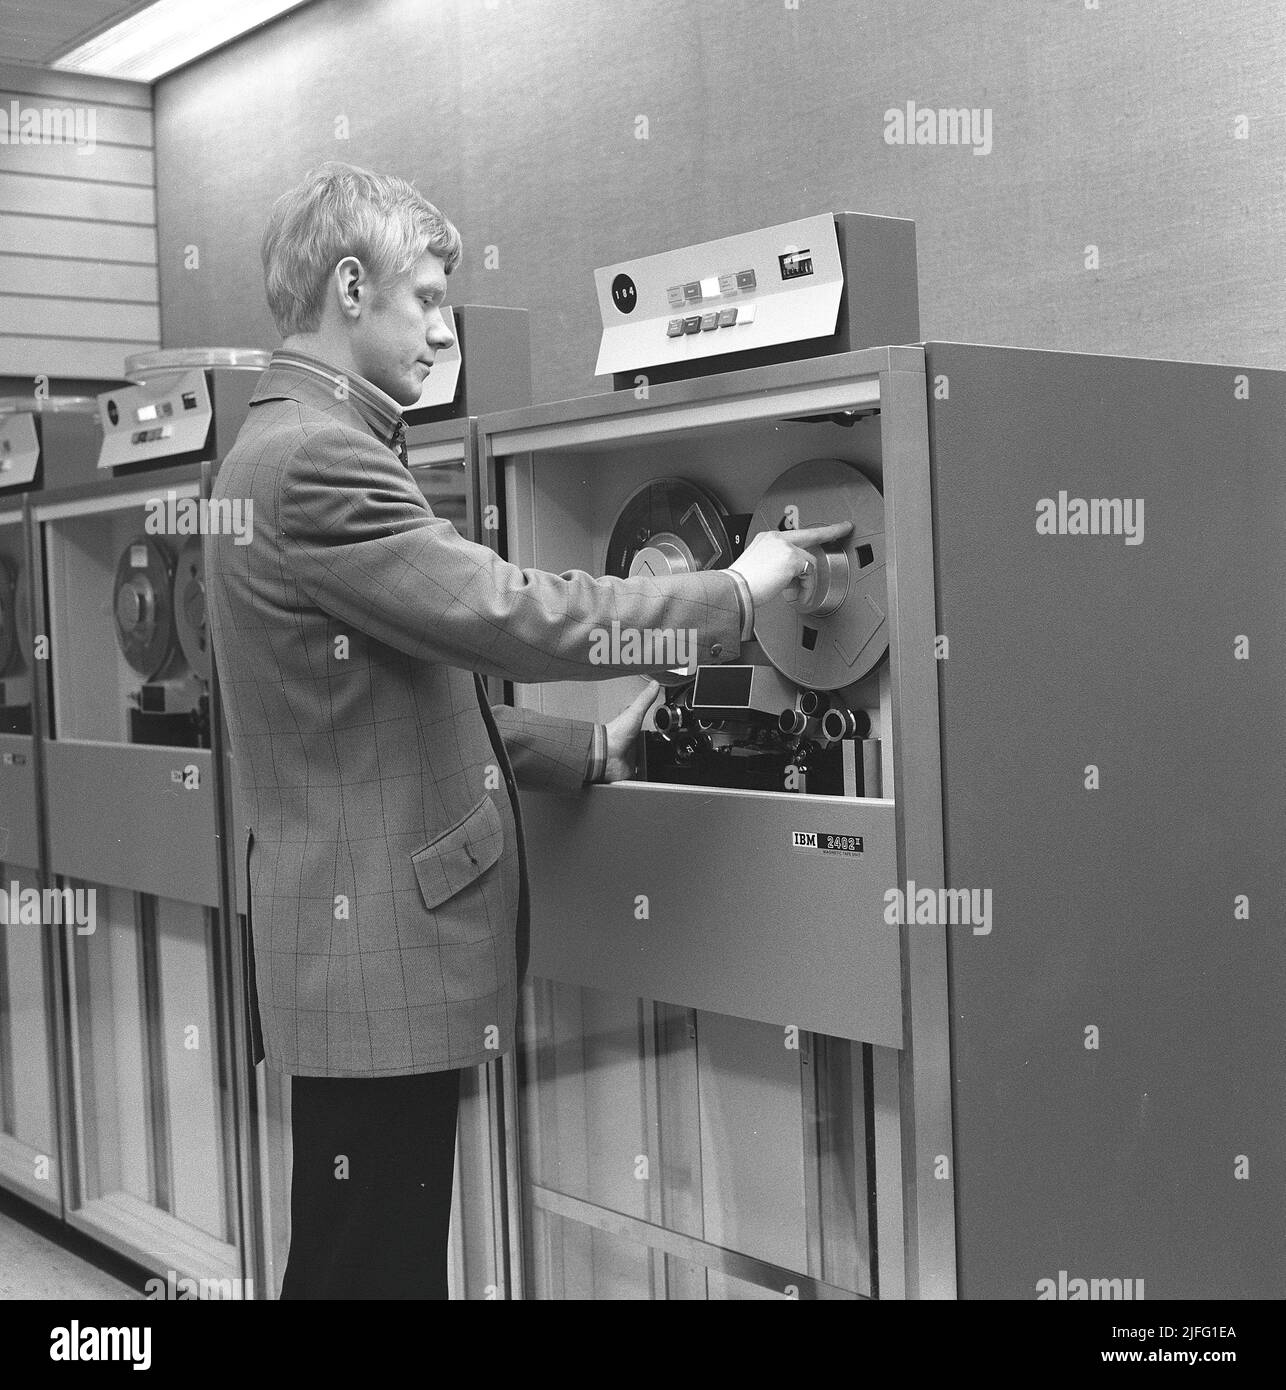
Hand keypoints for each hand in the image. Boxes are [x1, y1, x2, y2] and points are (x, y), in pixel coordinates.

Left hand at [602, 679, 659, 782]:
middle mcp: (630, 745)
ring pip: (643, 762)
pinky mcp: (630, 772)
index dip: (648, 728)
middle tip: (659, 749)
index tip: (656, 727)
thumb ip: (645, 699)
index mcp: (631, 730)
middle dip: (651, 749)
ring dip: (649, 763)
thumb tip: (654, 684)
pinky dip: (644, 777)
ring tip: (656, 763)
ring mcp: (630, 759)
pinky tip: (648, 775)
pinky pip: (640, 776)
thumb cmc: (615, 735)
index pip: (643, 727)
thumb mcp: (634, 712)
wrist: (606, 755)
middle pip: (645, 747)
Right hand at [727, 521, 853, 605]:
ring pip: (809, 562)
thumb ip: (778, 565)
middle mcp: (776, 538)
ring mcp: (785, 546)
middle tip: (845, 528)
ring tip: (796, 593)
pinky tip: (798, 595)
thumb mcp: (760, 568)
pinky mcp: (792, 558)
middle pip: (811, 534)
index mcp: (766, 539)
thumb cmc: (742, 585)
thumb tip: (793, 578)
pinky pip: (809, 575)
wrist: (734, 589)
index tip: (822, 530)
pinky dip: (806, 588)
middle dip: (831, 531)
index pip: (793, 534)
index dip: (810, 532)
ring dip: (807, 581)